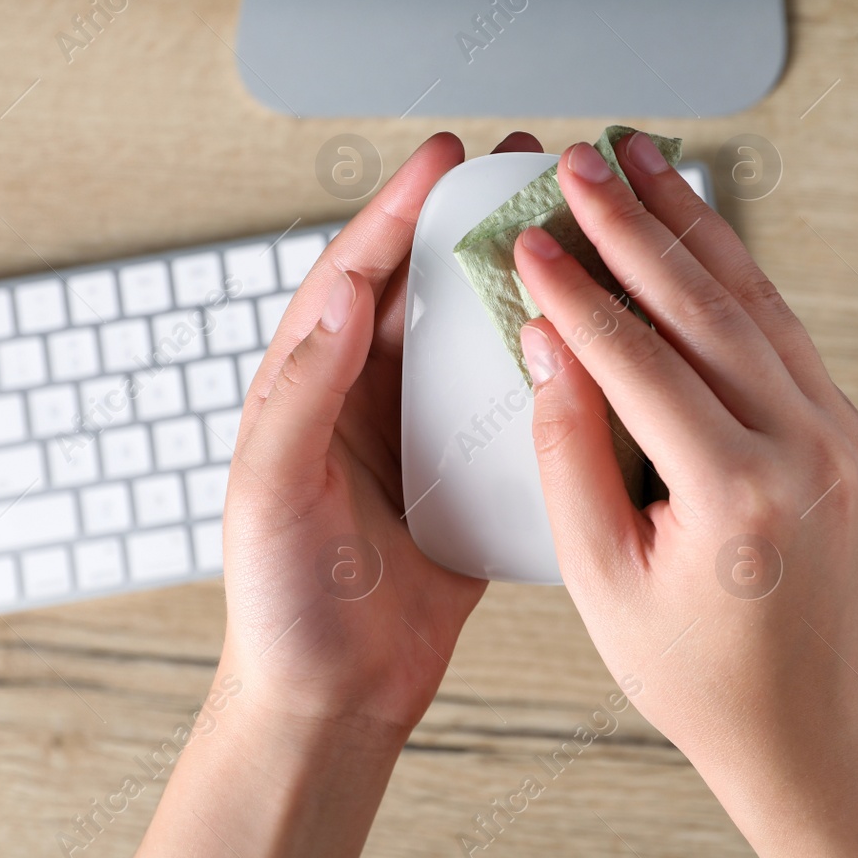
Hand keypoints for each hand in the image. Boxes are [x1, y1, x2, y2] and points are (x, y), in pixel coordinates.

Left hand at [117, 132, 539, 857]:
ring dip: (510, 284)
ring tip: (563, 233)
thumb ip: (305, 388)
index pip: (354, 275)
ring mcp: (418, 437)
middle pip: (421, 288)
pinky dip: (541, 369)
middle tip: (522, 169)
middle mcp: (364, 399)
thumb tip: (344, 290)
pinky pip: (506, 408)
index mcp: (308, 387)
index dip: (399, 210)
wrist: (331, 699)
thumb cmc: (281, 604)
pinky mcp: (463, 481)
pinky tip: (585, 343)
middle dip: (467, 224)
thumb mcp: (272, 488)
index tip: (444, 158)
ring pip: (470, 338)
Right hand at [512, 134, 857, 857]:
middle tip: (580, 160)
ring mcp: (839, 434)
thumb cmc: (697, 672)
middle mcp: (805, 450)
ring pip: (753, 299)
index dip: (574, 291)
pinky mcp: (848, 429)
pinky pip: (782, 330)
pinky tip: (696, 231)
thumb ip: (570, 453)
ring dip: (691, 223)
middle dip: (631, 224)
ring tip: (640, 158)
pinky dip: (734, 272)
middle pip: (702, 305)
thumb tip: (549, 342)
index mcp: (737, 496)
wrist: (809, 722)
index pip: (637, 360)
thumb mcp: (601, 580)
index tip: (529, 237)